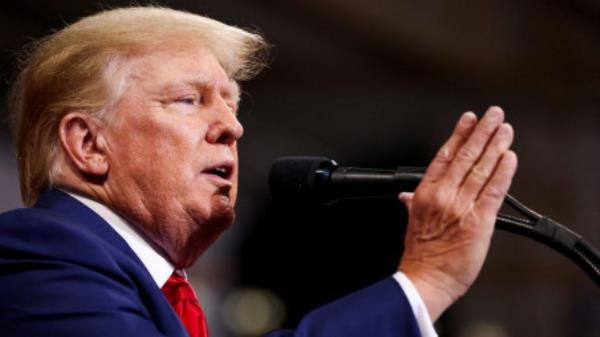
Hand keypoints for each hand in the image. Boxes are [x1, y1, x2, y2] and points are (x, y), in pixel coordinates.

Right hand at [398, 106, 516, 320]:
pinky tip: (509, 157)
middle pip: (465, 156)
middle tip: (494, 114)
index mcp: (424, 194)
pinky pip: (494, 191)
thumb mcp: (411, 222)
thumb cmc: (420, 254)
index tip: (469, 119)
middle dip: (482, 132)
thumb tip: (406, 196)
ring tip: (505, 129)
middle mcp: (443, 195)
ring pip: (481, 169)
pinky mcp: (479, 222)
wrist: (425, 279)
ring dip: (495, 146)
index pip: (444, 156)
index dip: (458, 135)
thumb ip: (412, 203)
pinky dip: (503, 172)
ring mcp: (461, 207)